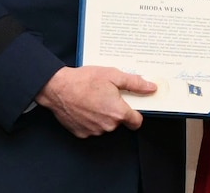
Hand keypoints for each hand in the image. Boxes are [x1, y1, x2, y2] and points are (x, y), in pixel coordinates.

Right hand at [35, 66, 155, 137]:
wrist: (58, 88)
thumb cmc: (84, 80)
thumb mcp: (113, 75)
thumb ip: (135, 83)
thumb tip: (151, 88)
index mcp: (118, 113)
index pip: (137, 122)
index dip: (136, 114)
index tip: (131, 106)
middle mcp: (107, 126)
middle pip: (119, 122)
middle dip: (116, 110)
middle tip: (107, 95)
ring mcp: (94, 131)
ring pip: (105, 125)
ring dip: (103, 115)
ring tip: (93, 99)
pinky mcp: (81, 133)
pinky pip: (91, 128)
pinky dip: (90, 120)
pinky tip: (85, 107)